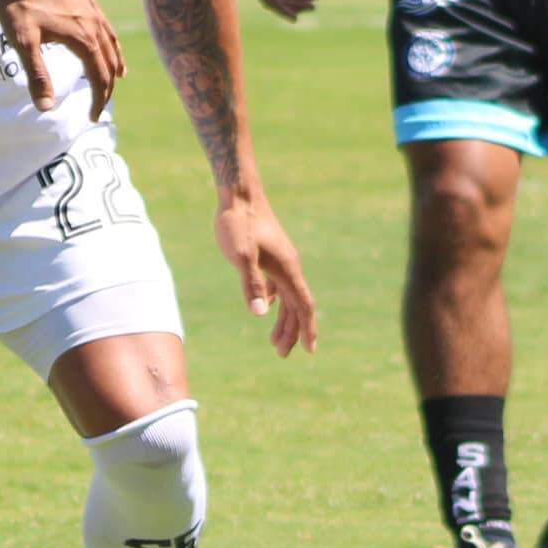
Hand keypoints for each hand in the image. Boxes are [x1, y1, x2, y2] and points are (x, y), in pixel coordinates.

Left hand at [0, 0, 124, 119]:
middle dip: (106, 88)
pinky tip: (104, 38)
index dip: (97, 99)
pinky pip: (106, 25)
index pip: (98, 77)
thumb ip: (37, 75)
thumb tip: (46, 108)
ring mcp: (92, 9)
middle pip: (108, 63)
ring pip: (111, 42)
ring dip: (114, 63)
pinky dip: (111, 41)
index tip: (92, 116)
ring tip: (118, 76)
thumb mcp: (23, 41)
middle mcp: (94, 25)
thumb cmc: (19, 0)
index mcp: (82, 39)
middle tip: (98, 106)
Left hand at [216, 186, 316, 354]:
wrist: (238, 193)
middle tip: (282, 354)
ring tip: (273, 341)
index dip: (307, 329)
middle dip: (292, 331)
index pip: (303, 306)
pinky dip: (274, 300)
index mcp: (286, 270)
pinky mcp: (269, 253)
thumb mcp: (240, 255)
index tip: (309, 351)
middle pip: (297, 306)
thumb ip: (250, 283)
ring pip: (287, 296)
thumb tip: (259, 314)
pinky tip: (263, 306)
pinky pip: (278, 284)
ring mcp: (280, 259)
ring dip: (283, 318)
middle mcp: (289, 266)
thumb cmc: (238, 223)